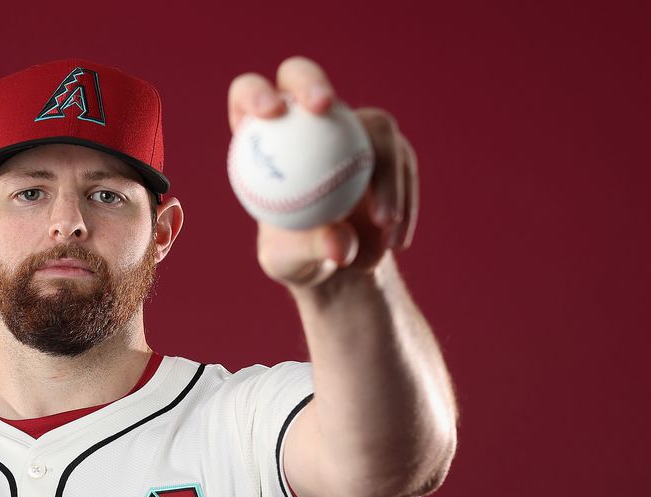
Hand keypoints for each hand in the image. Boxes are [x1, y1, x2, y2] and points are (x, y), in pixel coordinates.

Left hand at [228, 56, 418, 288]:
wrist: (339, 264)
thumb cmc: (298, 259)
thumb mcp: (293, 263)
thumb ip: (308, 249)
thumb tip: (339, 244)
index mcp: (262, 137)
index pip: (249, 97)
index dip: (257, 92)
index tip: (273, 112)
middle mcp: (305, 120)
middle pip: (302, 77)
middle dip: (311, 83)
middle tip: (324, 108)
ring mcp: (349, 127)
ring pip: (373, 127)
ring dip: (383, 172)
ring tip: (384, 223)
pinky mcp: (388, 146)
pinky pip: (401, 163)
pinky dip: (402, 199)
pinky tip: (396, 239)